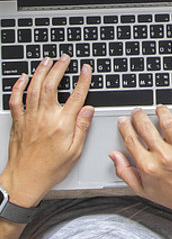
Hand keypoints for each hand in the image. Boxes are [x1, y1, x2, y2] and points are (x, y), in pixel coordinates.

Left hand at [1, 56, 93, 206]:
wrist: (24, 180)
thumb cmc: (49, 169)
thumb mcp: (74, 152)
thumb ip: (82, 128)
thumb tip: (88, 110)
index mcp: (62, 125)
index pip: (76, 96)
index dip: (82, 80)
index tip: (85, 70)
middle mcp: (44, 118)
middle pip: (51, 86)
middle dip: (59, 68)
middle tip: (64, 58)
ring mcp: (29, 118)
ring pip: (33, 88)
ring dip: (40, 72)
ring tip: (47, 61)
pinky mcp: (18, 122)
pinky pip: (16, 99)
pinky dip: (19, 86)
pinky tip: (23, 78)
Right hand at [109, 100, 171, 219]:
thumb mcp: (142, 189)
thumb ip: (125, 172)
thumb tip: (113, 155)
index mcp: (147, 166)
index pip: (131, 139)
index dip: (124, 127)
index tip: (123, 121)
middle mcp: (163, 156)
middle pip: (145, 127)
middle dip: (138, 115)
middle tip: (137, 112)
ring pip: (166, 121)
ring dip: (160, 110)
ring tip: (157, 108)